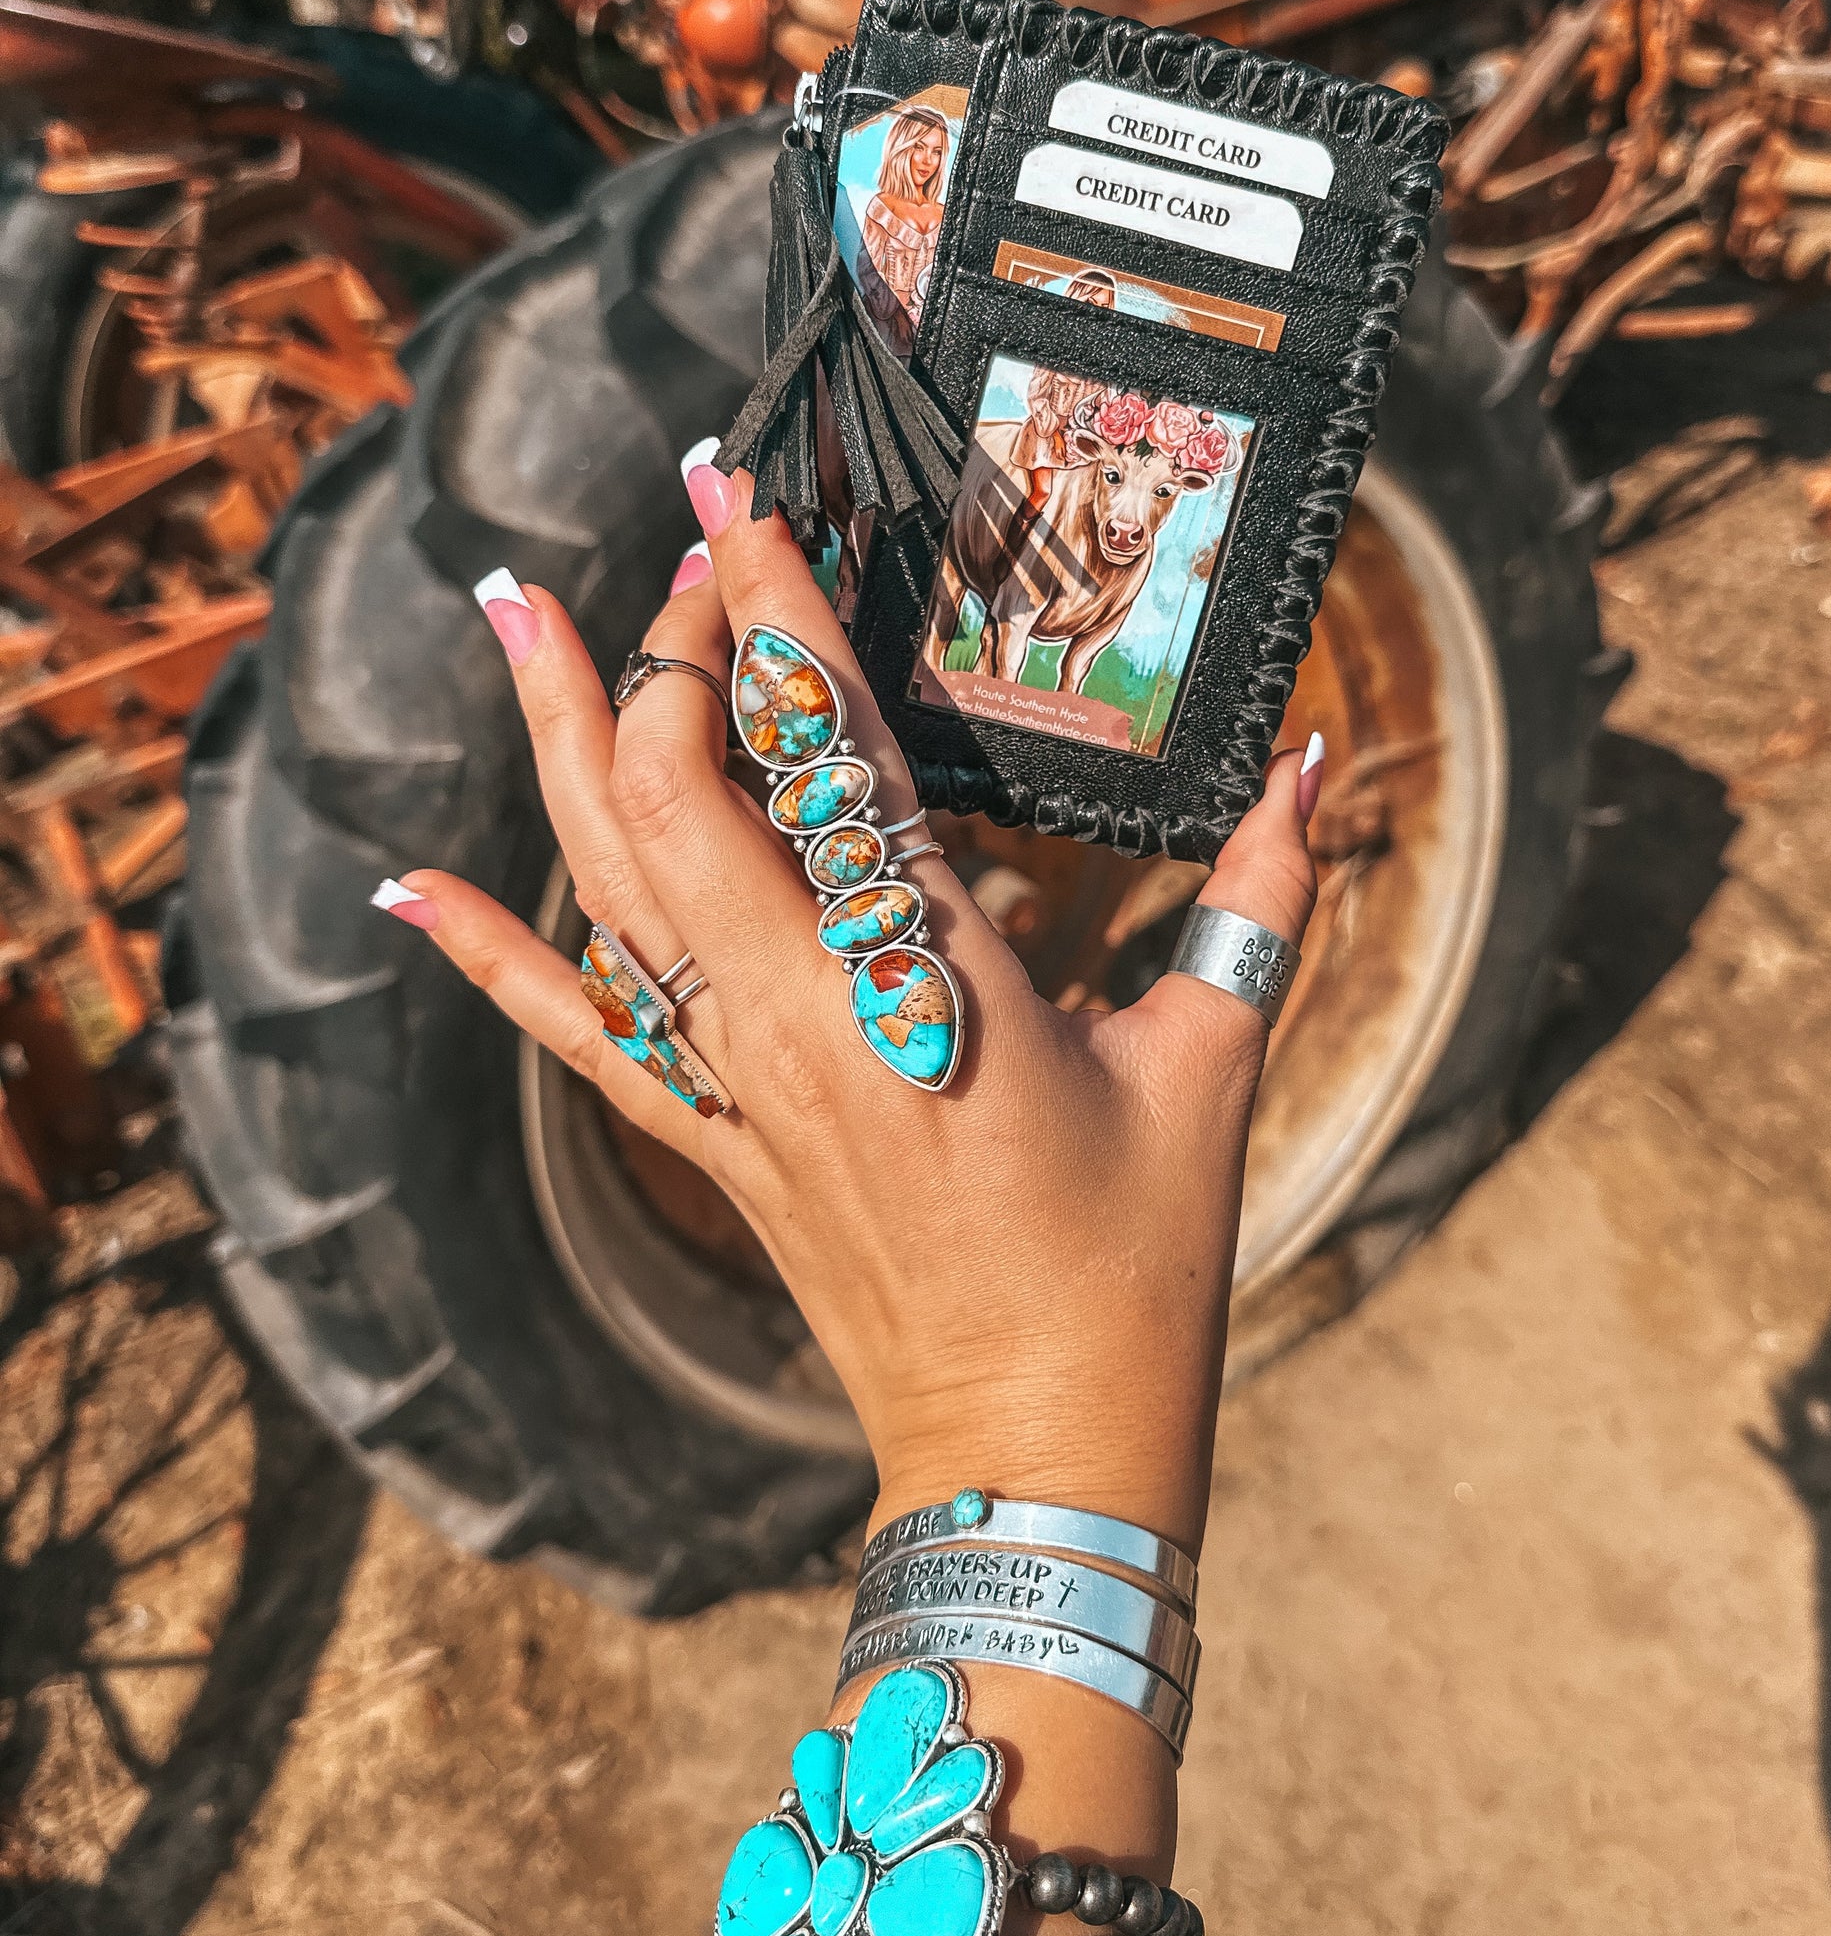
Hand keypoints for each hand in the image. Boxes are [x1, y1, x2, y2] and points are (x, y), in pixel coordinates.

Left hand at [378, 466, 1321, 1559]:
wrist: (1034, 1446)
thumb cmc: (1133, 1266)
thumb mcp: (1211, 1066)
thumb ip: (1263, 898)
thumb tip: (1320, 762)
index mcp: (927, 976)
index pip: (826, 748)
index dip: (771, 604)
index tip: (728, 490)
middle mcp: (800, 1012)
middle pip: (676, 786)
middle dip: (664, 643)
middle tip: (682, 549)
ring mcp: (735, 1080)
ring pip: (605, 880)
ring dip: (550, 736)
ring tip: (506, 605)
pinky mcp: (709, 1139)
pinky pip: (576, 1032)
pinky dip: (486, 956)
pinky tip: (404, 893)